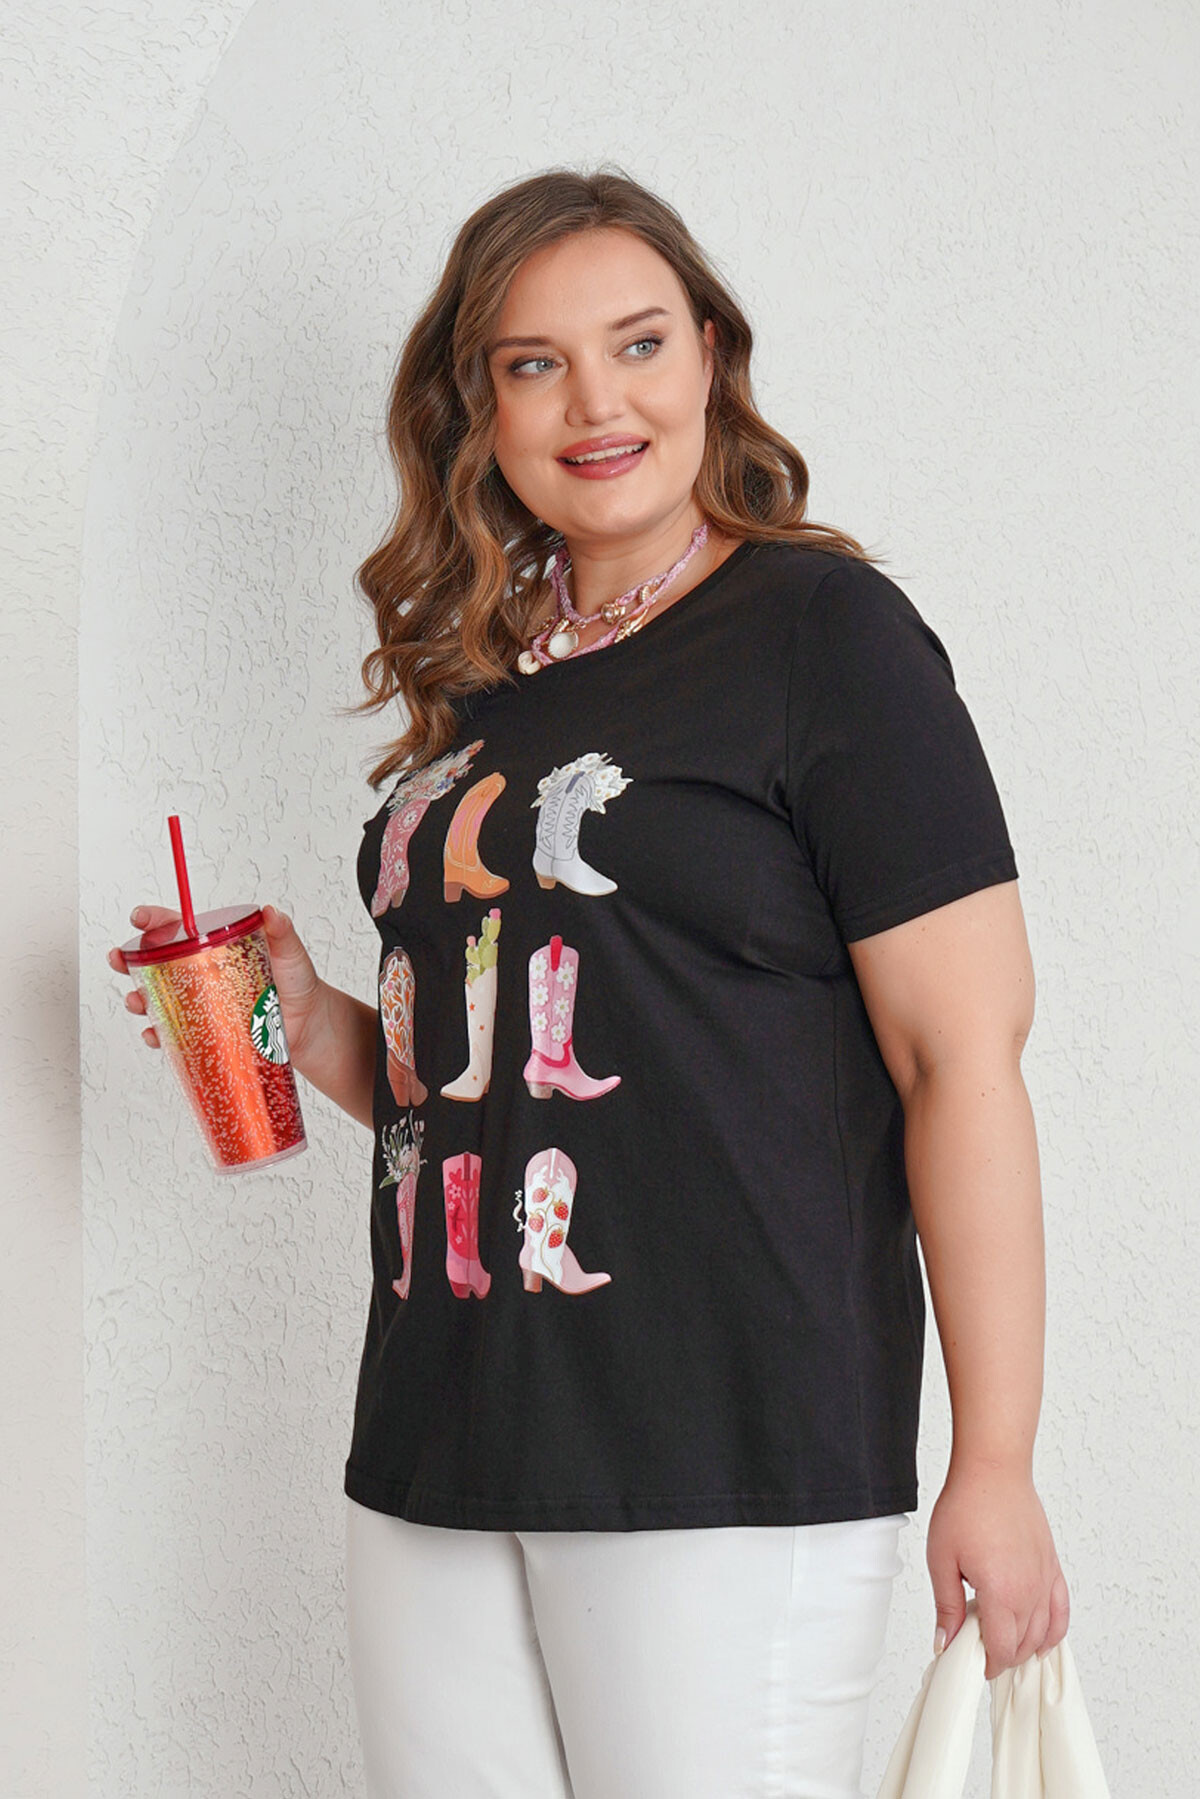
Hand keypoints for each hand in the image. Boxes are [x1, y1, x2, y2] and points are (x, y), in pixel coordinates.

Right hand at [107, 903, 327, 1062]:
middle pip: (157, 964)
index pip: (178, 929)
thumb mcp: (290, 954)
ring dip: (140, 1000)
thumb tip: (271, 911)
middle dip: (130, 961)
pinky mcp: (207, 1032)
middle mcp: (203, 975)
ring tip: (136, 1002)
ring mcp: (202, 1004)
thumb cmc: (299, 984)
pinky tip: (155, 1036)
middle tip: (118, 959)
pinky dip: (160, 1036)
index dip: (155, 922)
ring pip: (159, 1000)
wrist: (310, 1026)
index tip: (139, 919)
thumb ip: (282, 933)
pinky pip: (175, 1034)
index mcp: (217, 948)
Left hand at [926, 1460, 1070, 1678]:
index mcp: (1002, 1593)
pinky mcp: (1052, 1567)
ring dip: (1026, 1647)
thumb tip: (945, 1641)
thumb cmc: (967, 1506)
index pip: (1002, 1648)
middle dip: (1003, 1656)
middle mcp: (1030, 1591)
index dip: (988, 1663)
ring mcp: (1045, 1579)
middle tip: (982, 1652)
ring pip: (1044, 1632)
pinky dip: (1055, 1631)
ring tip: (1005, 1647)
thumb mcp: (942, 1559)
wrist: (993, 1471)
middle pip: (1023, 1645)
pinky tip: (1044, 1641)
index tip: (974, 1663)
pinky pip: (1062, 1610)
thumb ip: (947, 1606)